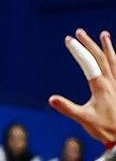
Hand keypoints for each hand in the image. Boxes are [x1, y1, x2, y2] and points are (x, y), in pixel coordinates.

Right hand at [49, 29, 115, 145]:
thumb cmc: (105, 128)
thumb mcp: (84, 119)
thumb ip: (68, 108)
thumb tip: (51, 99)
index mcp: (100, 86)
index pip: (88, 62)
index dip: (78, 50)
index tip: (69, 40)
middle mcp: (111, 81)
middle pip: (101, 57)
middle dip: (89, 43)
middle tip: (79, 32)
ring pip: (113, 60)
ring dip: (108, 46)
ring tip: (104, 35)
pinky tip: (115, 56)